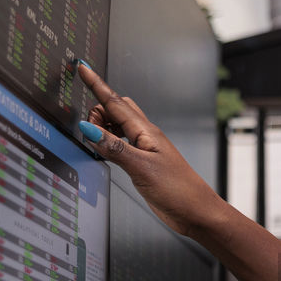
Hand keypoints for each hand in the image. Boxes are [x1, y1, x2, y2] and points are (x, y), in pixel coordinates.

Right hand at [74, 60, 221, 238]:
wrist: (197, 212)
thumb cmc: (179, 191)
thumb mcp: (141, 168)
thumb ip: (113, 147)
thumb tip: (88, 128)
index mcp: (146, 132)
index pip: (115, 102)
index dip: (97, 85)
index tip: (82, 68)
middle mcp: (145, 136)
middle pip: (117, 109)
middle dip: (97, 109)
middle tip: (86, 126)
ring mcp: (145, 149)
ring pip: (119, 125)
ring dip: (102, 125)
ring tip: (93, 139)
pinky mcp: (143, 163)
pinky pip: (121, 143)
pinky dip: (108, 141)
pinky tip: (104, 150)